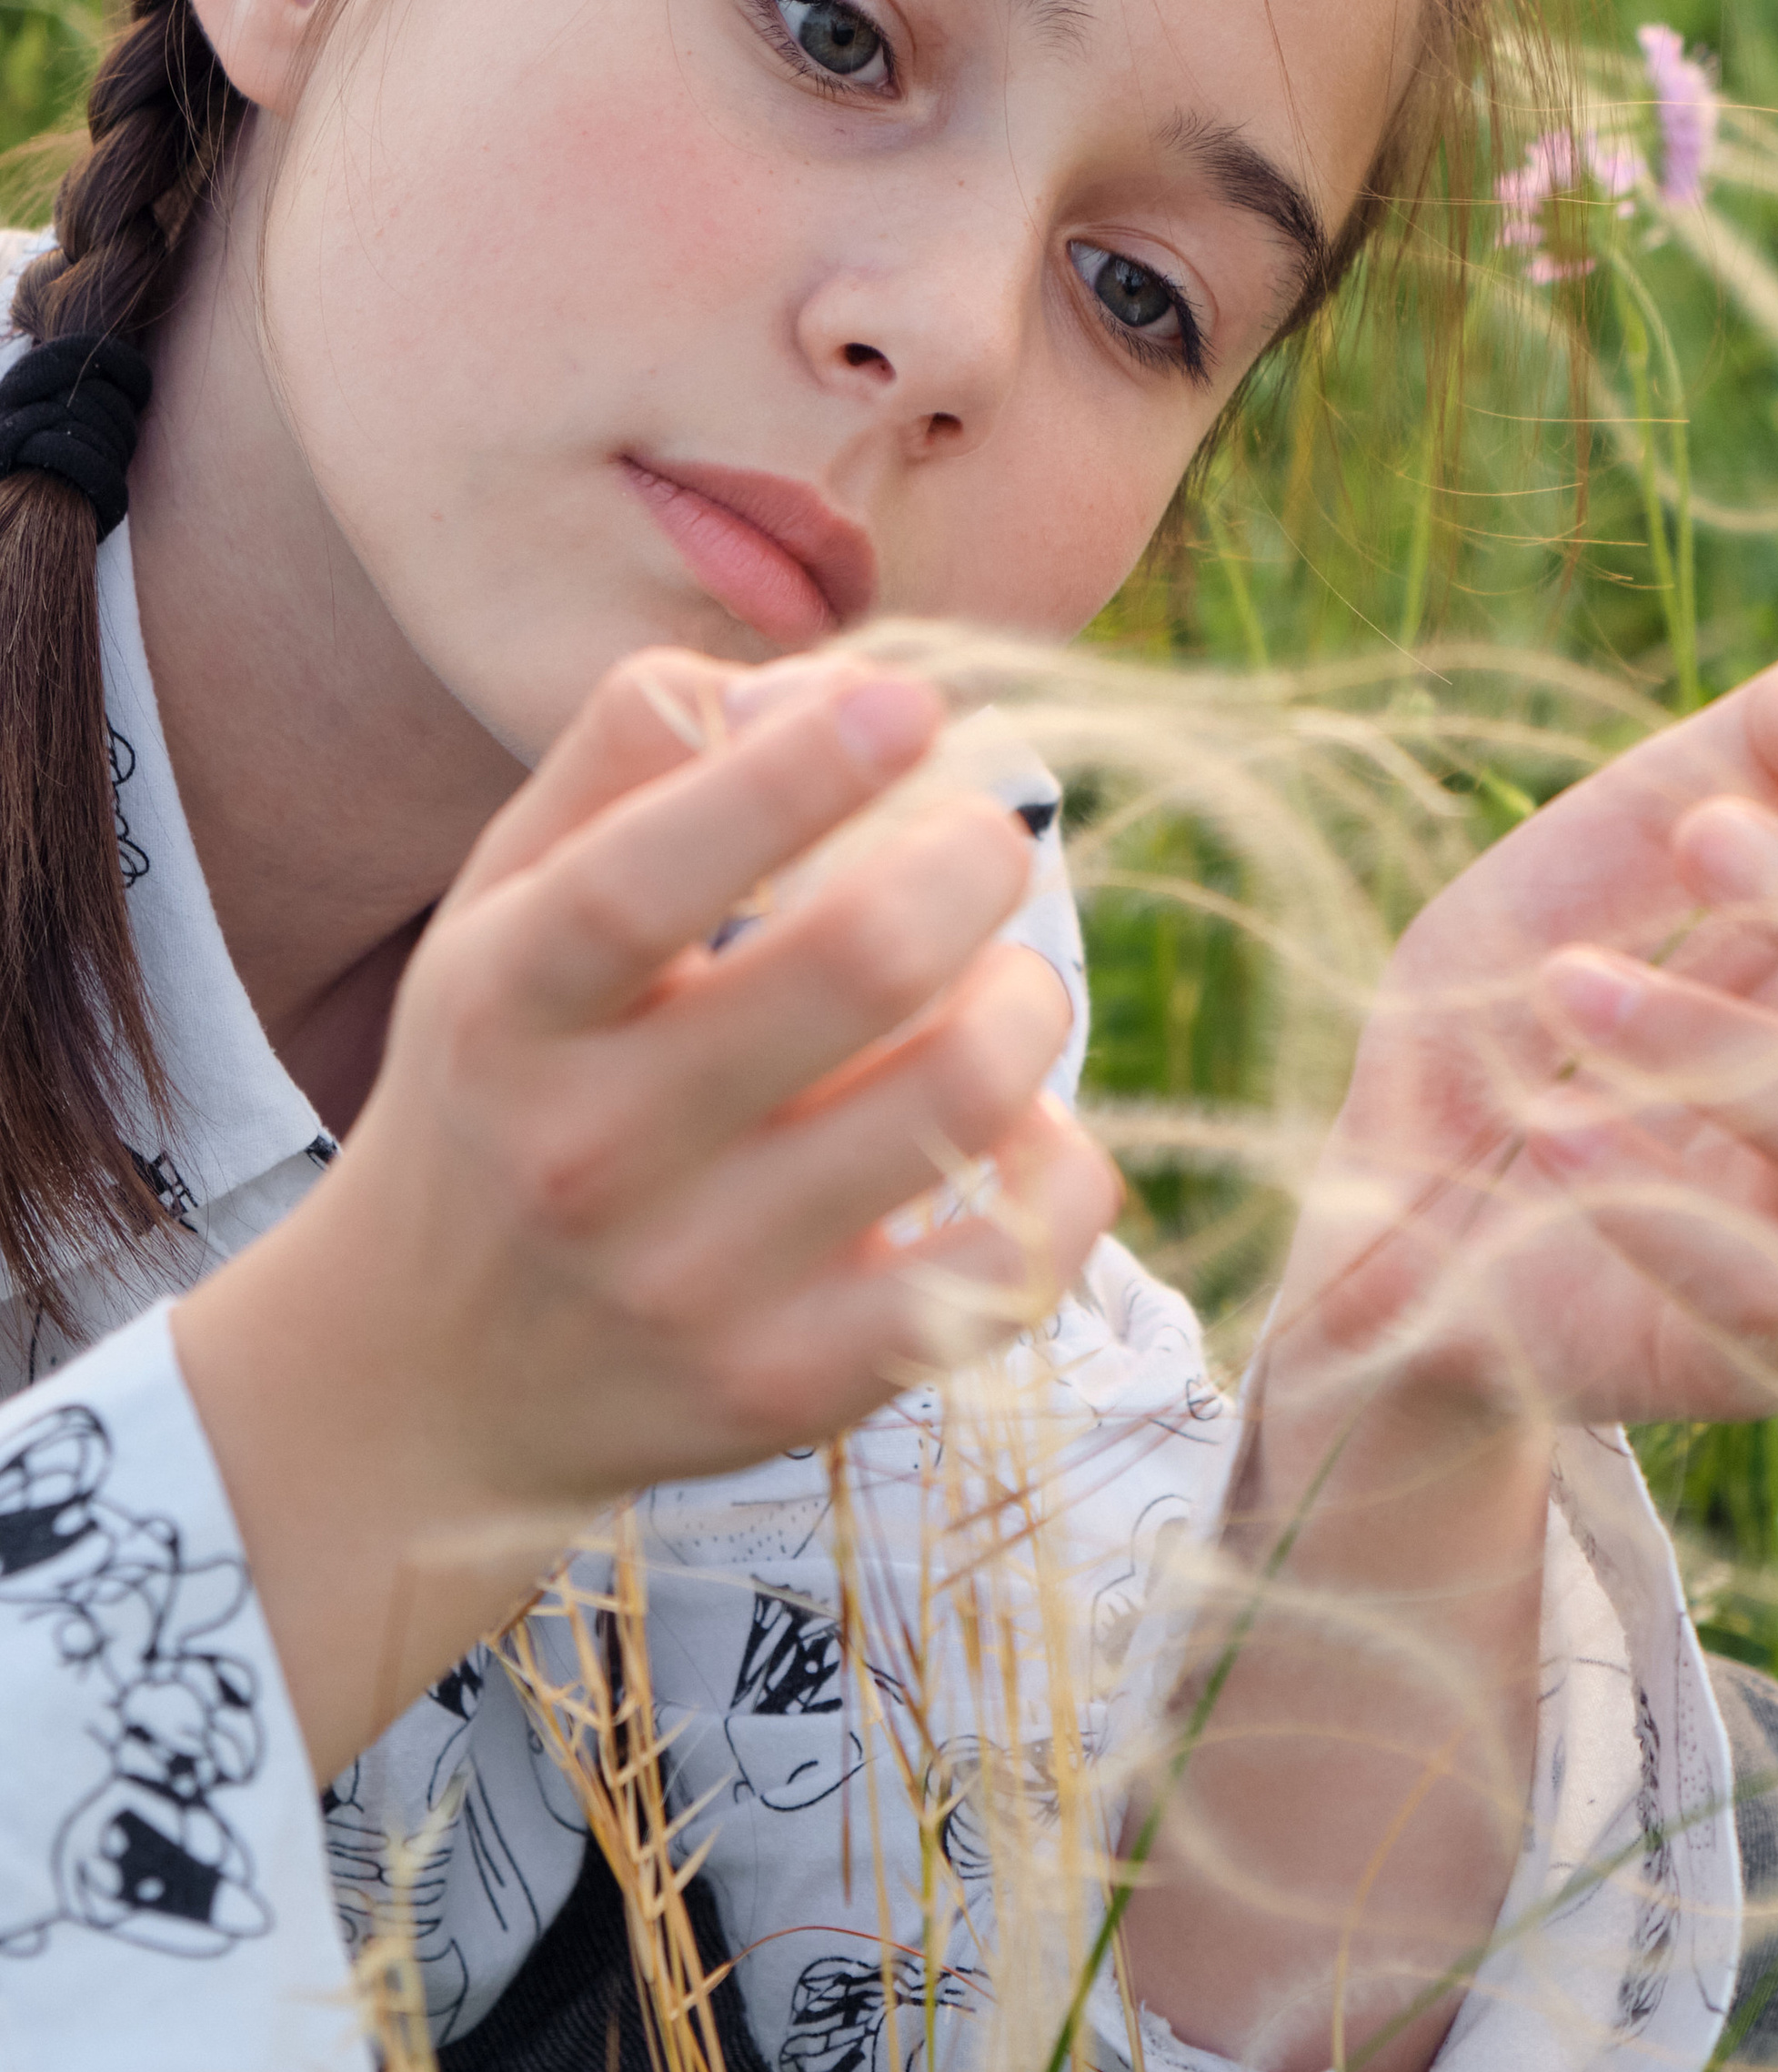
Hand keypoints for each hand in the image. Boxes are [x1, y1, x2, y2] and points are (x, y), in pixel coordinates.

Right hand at [177, 649, 1120, 1773]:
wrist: (423, 1379)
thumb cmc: (503, 1087)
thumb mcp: (504, 909)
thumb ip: (626, 759)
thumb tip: (812, 683)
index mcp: (508, 1008)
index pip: (648, 879)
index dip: (798, 773)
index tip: (909, 703)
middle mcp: (587, 1153)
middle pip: (851, 971)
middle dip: (968, 862)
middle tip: (989, 840)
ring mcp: (694, 1286)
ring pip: (956, 1102)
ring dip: (1024, 1002)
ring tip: (1001, 983)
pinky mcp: (792, 1388)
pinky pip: (1009, 1260)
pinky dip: (1060, 1167)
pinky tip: (1020, 1127)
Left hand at [1268, 644, 1777, 1428]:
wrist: (1392, 1208)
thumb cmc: (1516, 1011)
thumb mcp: (1600, 846)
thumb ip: (1730, 753)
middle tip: (1699, 840)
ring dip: (1715, 1037)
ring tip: (1560, 987)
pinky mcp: (1766, 1353)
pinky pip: (1770, 1289)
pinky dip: (1656, 1197)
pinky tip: (1553, 1130)